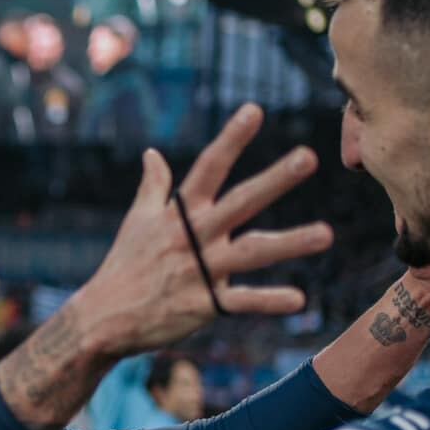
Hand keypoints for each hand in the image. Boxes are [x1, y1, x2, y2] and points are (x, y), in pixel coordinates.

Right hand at [73, 104, 331, 357]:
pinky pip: (241, 302)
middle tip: (308, 156)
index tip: (254, 110)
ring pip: (252, 253)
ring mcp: (202, 271)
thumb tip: (152, 153)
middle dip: (274, 179)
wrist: (103, 318)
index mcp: (179, 213)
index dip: (231, 139)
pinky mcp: (205, 305)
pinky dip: (269, 301)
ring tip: (327, 234)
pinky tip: (299, 300)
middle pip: (240, 202)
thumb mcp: (136, 221)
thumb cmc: (123, 266)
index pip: (208, 168)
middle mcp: (194, 237)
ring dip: (290, 243)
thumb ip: (152, 186)